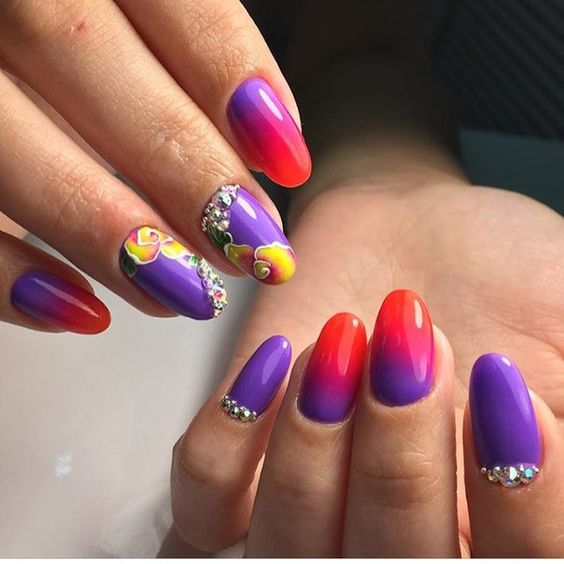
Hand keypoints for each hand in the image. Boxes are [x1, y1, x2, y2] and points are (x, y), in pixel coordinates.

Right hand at [0, 0, 309, 333]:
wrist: (4, 32)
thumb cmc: (80, 26)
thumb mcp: (135, 10)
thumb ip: (187, 48)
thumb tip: (265, 138)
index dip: (233, 75)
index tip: (288, 161)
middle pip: (84, 58)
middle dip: (184, 169)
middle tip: (253, 249)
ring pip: (7, 142)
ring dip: (106, 232)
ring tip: (186, 290)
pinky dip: (5, 274)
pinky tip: (81, 310)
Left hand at [168, 177, 563, 555]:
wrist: (411, 224)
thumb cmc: (498, 270)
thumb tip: (550, 440)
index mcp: (489, 524)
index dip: (521, 504)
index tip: (505, 388)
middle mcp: (393, 535)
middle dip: (400, 457)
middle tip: (411, 345)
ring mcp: (302, 509)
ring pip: (287, 546)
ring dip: (315, 443)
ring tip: (345, 337)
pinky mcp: (236, 464)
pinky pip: (204, 497)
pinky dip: (230, 436)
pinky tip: (277, 359)